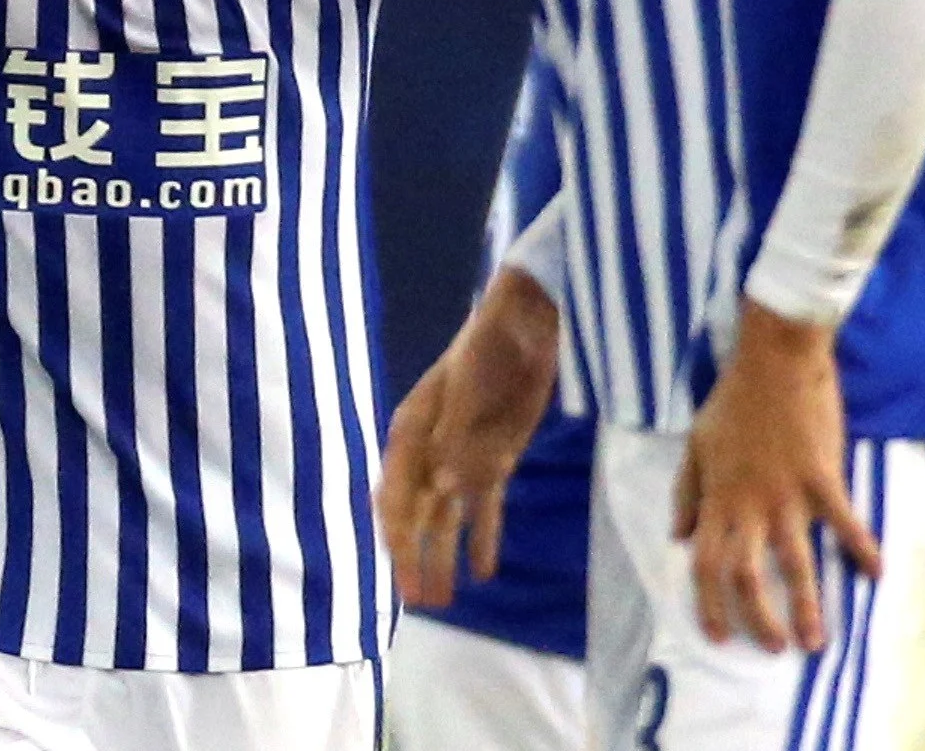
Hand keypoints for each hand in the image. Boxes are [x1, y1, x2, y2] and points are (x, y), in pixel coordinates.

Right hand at [381, 270, 559, 609]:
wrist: (529, 321)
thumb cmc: (490, 344)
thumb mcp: (470, 388)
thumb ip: (456, 439)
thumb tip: (442, 490)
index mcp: (411, 429)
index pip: (395, 493)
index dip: (397, 536)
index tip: (401, 573)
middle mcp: (430, 450)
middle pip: (416, 513)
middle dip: (414, 557)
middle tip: (418, 601)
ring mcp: (462, 457)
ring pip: (446, 518)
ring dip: (443, 557)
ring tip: (443, 601)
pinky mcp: (495, 460)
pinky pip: (485, 508)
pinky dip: (483, 538)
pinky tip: (484, 572)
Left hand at [678, 302, 871, 652]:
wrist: (775, 359)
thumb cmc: (735, 399)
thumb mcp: (697, 443)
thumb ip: (686, 492)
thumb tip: (677, 535)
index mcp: (718, 499)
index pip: (705, 565)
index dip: (710, 605)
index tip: (720, 635)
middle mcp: (749, 506)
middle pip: (747, 576)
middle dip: (759, 619)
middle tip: (775, 647)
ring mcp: (787, 494)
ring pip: (794, 563)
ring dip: (806, 605)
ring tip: (816, 640)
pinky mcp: (823, 477)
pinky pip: (843, 521)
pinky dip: (860, 548)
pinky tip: (876, 572)